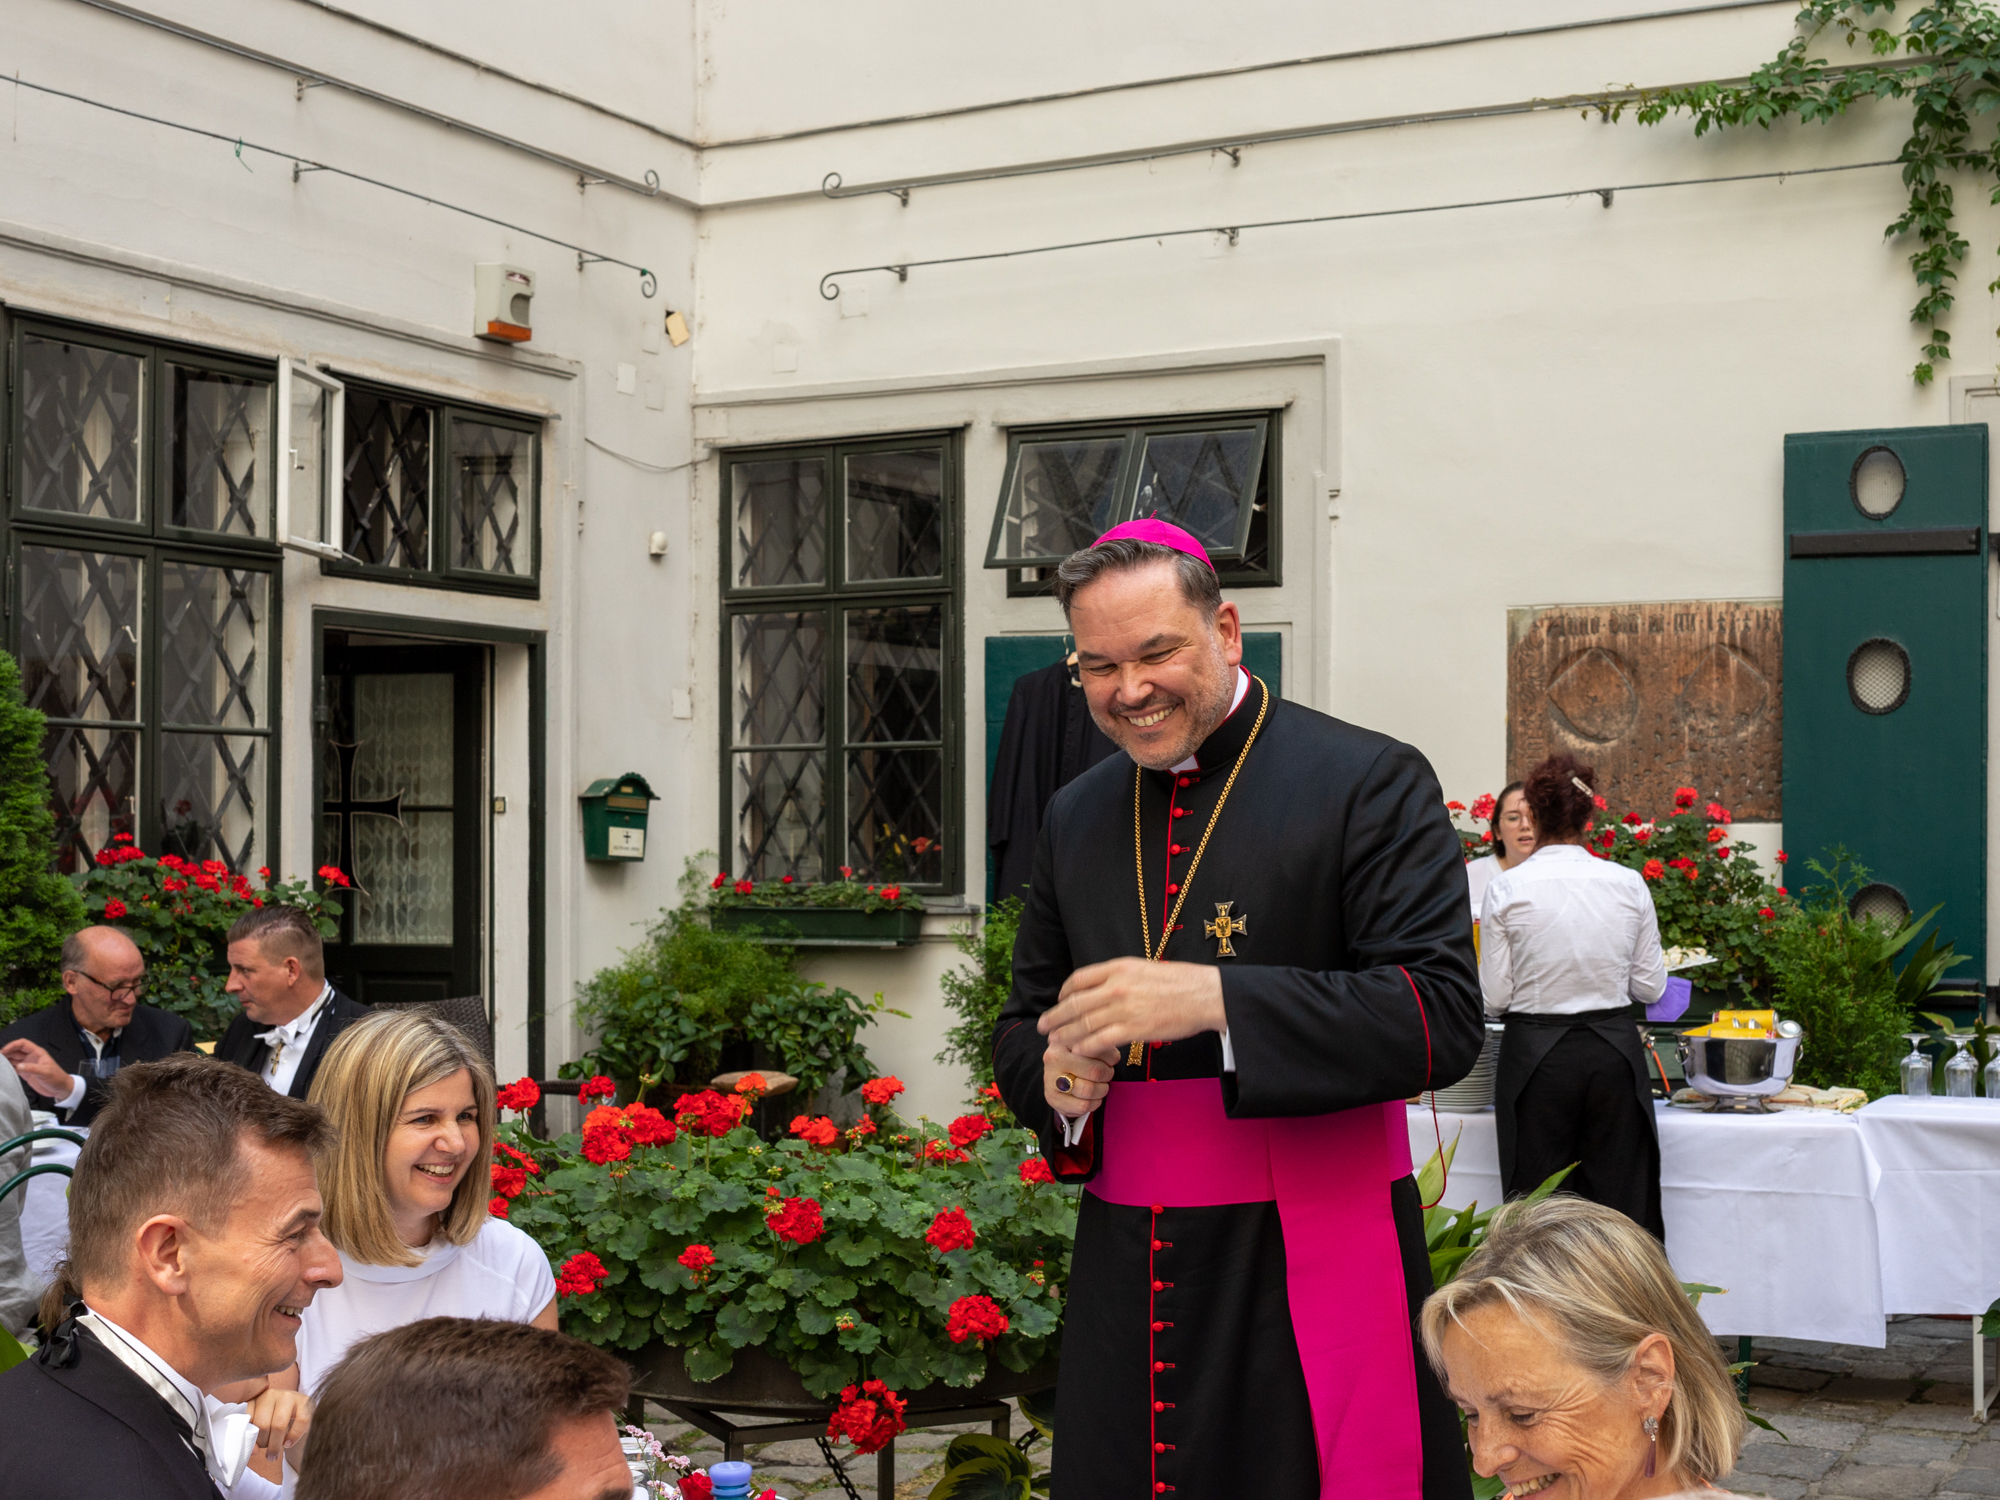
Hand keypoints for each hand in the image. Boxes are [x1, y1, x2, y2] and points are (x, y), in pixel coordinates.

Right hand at [0, 1039, 74, 1099]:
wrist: (60, 1089)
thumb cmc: (56, 1078)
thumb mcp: (45, 1072)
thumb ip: (32, 1069)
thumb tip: (18, 1066)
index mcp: (37, 1052)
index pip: (22, 1044)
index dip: (12, 1045)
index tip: (3, 1051)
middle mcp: (30, 1057)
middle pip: (15, 1051)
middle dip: (6, 1052)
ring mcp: (27, 1065)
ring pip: (13, 1059)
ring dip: (5, 1060)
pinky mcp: (24, 1073)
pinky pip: (13, 1068)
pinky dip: (7, 1068)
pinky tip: (2, 1070)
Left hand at [244, 1383, 312, 1461]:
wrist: (297, 1414)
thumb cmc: (274, 1422)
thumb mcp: (260, 1427)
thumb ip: (253, 1437)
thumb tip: (254, 1451)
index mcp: (255, 1398)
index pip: (246, 1419)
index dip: (248, 1437)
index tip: (253, 1450)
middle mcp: (270, 1394)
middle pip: (262, 1424)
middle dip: (264, 1443)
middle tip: (267, 1452)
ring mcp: (289, 1396)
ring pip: (279, 1424)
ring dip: (275, 1445)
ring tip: (274, 1455)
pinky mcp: (305, 1401)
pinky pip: (300, 1422)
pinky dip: (293, 1436)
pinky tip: (288, 1444)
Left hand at [1037, 957, 1226, 1060]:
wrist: (1205, 995)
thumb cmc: (1181, 982)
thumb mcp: (1145, 968)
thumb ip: (1121, 977)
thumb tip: (1104, 988)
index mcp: (1118, 968)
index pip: (1079, 979)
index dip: (1064, 993)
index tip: (1059, 1001)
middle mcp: (1116, 986)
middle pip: (1075, 1003)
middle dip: (1055, 1016)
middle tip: (1043, 1026)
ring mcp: (1123, 1008)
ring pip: (1084, 1023)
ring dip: (1066, 1034)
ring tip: (1055, 1042)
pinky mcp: (1134, 1029)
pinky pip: (1101, 1039)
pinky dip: (1086, 1046)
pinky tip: (1079, 1051)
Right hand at [1043, 1042, 1113, 1119]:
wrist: (1059, 1074)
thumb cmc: (1080, 1057)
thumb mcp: (1089, 1044)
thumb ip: (1101, 1045)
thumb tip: (1113, 1052)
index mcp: (1065, 1039)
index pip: (1097, 1049)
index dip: (1110, 1058)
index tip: (1110, 1060)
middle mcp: (1053, 1057)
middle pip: (1095, 1071)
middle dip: (1107, 1075)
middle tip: (1107, 1074)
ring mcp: (1050, 1079)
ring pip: (1088, 1090)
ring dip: (1102, 1090)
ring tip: (1101, 1085)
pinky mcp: (1052, 1098)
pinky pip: (1083, 1105)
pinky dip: (1094, 1103)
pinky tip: (1093, 1098)